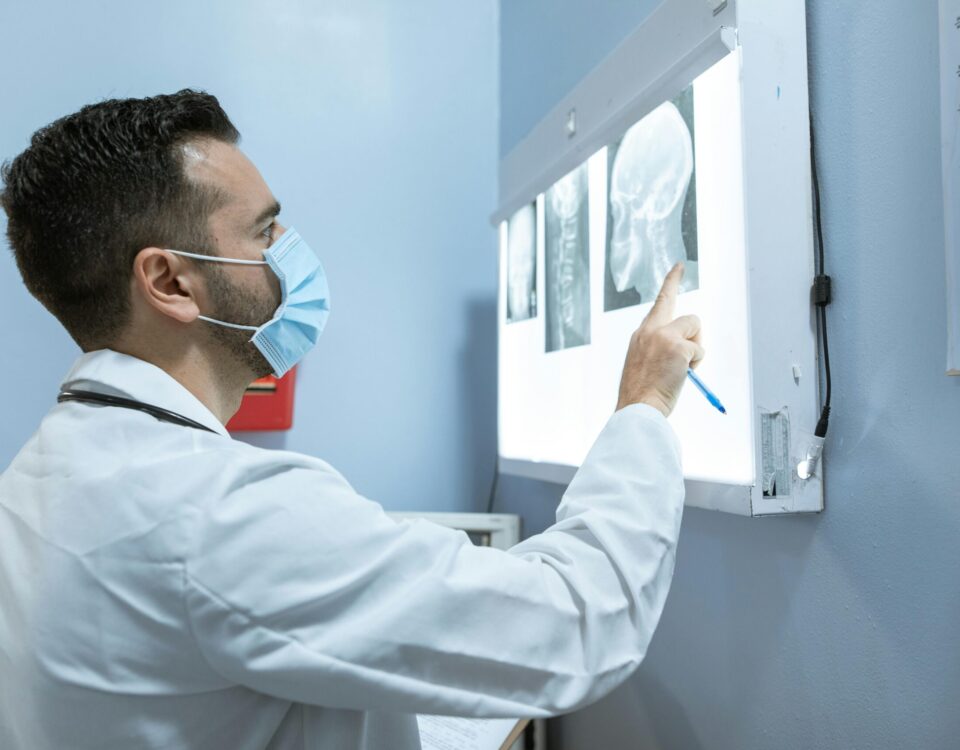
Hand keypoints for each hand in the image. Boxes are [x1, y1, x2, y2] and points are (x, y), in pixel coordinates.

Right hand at [616, 263, 704, 416]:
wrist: (637, 407)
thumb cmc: (641, 393)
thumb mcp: (643, 363)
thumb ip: (659, 348)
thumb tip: (687, 348)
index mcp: (641, 335)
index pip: (659, 302)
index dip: (671, 282)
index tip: (679, 267)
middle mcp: (650, 330)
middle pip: (682, 312)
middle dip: (689, 320)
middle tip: (684, 311)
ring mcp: (664, 336)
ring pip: (694, 327)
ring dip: (695, 348)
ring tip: (680, 370)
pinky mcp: (678, 347)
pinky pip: (699, 350)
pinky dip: (696, 364)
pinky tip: (682, 375)